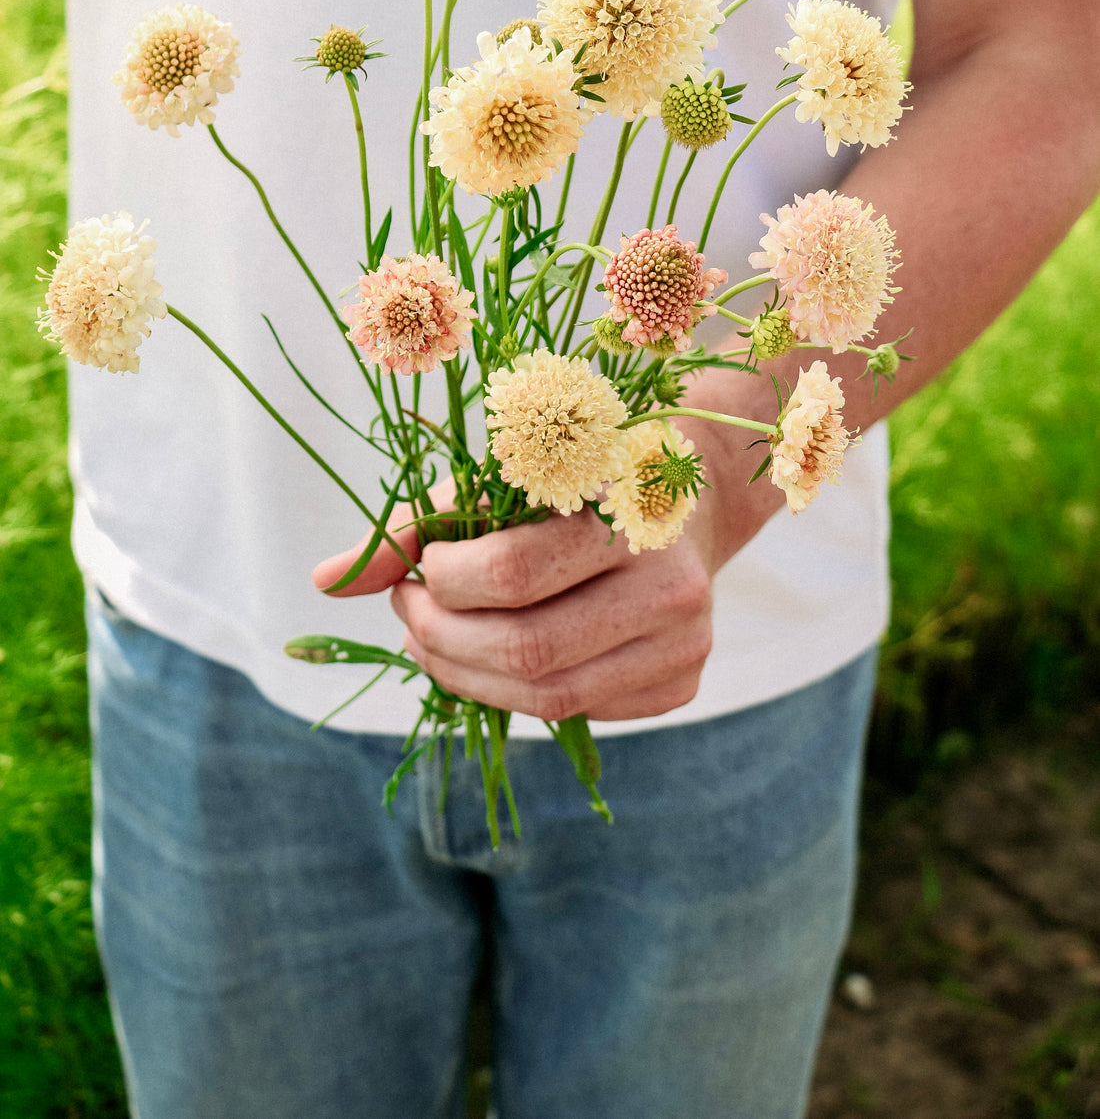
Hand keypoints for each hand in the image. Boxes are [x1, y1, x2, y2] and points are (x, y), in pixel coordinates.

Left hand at [313, 491, 712, 721]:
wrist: (680, 494)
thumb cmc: (569, 481)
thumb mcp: (498, 481)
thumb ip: (414, 528)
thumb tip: (324, 582)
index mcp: (623, 510)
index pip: (510, 574)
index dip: (442, 582)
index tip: (423, 567)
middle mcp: (670, 582)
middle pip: (526, 648)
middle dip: (441, 639)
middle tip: (409, 615)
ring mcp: (685, 640)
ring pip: (548, 696)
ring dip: (466, 675)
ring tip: (431, 641)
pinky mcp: (684, 681)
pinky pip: (580, 710)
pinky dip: (516, 690)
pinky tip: (493, 656)